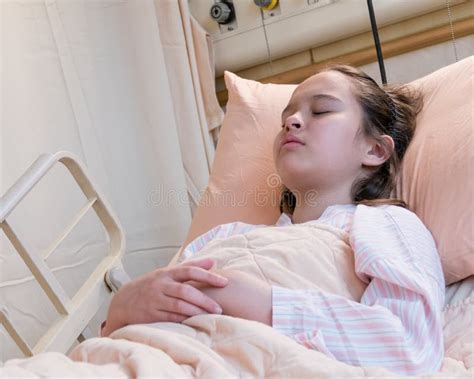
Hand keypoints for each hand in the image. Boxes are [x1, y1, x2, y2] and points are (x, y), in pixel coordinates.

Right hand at [102, 258, 227, 335]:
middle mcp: (161, 285)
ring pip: (179, 305)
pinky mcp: (150, 315)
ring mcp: (155, 300)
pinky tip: (196, 322)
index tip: (224, 282)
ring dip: (197, 311)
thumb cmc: (152, 285)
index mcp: (167, 273)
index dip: (208, 276)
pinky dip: (184, 320)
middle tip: (220, 308)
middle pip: (186, 291)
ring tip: (212, 316)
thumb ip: (190, 266)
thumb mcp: (168, 273)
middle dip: (204, 300)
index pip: (190, 270)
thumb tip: (213, 261)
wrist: (123, 301)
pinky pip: (171, 318)